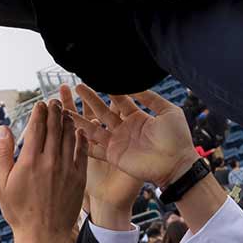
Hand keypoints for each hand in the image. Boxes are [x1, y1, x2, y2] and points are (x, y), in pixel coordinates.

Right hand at [0, 100, 87, 242]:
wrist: (43, 235)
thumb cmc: (19, 211)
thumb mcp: (2, 183)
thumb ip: (3, 154)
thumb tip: (3, 129)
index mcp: (30, 161)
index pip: (36, 128)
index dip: (39, 113)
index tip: (40, 104)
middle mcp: (50, 162)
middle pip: (54, 128)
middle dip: (54, 112)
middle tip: (54, 102)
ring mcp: (67, 170)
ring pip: (69, 137)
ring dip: (67, 122)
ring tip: (66, 112)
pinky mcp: (79, 179)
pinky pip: (82, 153)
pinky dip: (81, 139)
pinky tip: (80, 131)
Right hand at [72, 85, 195, 188]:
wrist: (176, 165)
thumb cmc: (177, 139)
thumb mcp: (168, 111)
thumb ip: (151, 98)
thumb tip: (135, 83)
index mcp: (138, 118)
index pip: (119, 100)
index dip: (109, 90)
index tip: (97, 77)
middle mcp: (125, 129)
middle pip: (103, 110)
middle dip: (90, 99)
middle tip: (78, 86)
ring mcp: (118, 142)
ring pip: (94, 127)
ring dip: (80, 118)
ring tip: (65, 107)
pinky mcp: (113, 155)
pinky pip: (93, 146)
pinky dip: (82, 139)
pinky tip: (69, 130)